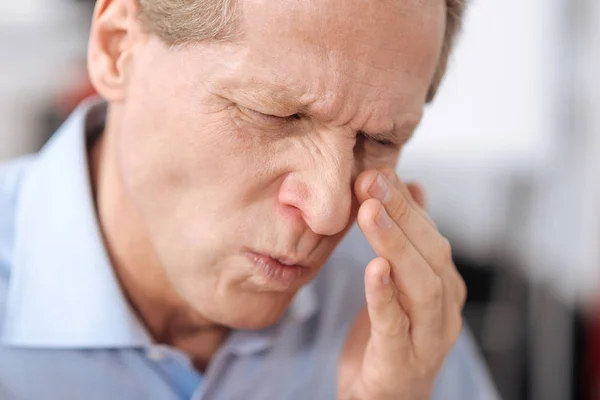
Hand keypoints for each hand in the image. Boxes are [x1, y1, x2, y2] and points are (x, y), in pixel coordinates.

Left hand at [338, 169, 466, 399]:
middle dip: (402, 214)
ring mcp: (428, 337)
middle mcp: (444, 308)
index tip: (377, 171)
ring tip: (371, 212)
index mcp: (444, 284)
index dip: (405, 202)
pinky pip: (395, 325)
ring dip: (395, 245)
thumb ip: (409, 239)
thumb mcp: (401, 283)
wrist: (382, 398)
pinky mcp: (402, 362)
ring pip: (420, 286)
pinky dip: (385, 296)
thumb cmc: (391, 337)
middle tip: (372, 180)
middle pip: (430, 254)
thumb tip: (414, 186)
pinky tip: (374, 269)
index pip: (430, 235)